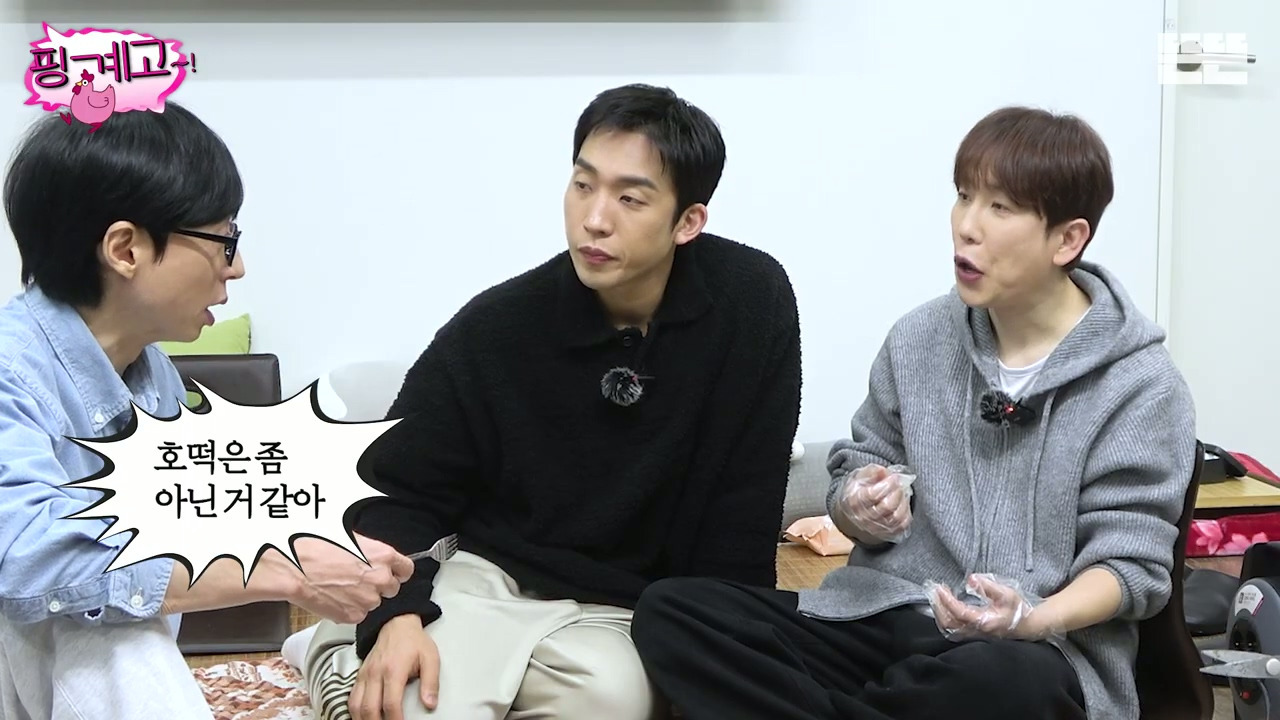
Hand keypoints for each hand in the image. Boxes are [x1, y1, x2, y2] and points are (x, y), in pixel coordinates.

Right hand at [284, 533, 414, 623]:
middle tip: (359, 580)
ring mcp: (368, 599)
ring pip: (374, 603)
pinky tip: (335, 597)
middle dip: (379, 586)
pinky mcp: (354, 615)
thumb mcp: (352, 539)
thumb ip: (371, 552)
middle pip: (392, 588)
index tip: (392, 574)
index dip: (398, 572)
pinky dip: (349, 609)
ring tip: (342, 587)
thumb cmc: (317, 548)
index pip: (407, 570)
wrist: (295, 567)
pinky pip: (359, 614)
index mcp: (384, 557)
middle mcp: (380, 579)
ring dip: (363, 598)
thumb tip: (376, 558)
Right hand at [350, 614, 439, 719]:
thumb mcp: (430, 658)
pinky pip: (351, 698)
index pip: (390, 703)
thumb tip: (430, 704)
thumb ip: (431, 682)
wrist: (396, 623)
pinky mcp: (359, 675)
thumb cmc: (414, 642)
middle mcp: (375, 674)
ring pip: (355, 706)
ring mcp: (365, 675)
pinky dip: (355, 712)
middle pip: (369, 708)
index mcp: (394, 670)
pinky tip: (363, 717)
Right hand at [839, 464, 912, 542]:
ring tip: (902, 492)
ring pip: (896, 517)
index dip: (888, 484)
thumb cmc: (857, 492)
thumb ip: (871, 472)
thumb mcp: (858, 477)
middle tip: (900, 484)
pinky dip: (906, 512)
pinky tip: (903, 503)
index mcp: (855, 501)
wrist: (852, 514)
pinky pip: (902, 525)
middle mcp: (864, 517)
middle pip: (887, 506)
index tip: (894, 477)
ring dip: (903, 502)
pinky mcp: (886, 534)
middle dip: (897, 492)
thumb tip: (884, 471)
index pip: (873, 495)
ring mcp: (875, 528)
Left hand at [925, 573, 1060, 640]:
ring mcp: (975, 635)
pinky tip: (944, 608)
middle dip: (939, 606)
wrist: (1028, 627)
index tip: (939, 588)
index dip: (946, 600)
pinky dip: (945, 618)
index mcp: (984, 621)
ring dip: (940, 613)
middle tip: (935, 590)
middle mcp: (977, 631)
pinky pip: (953, 629)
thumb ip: (988, 586)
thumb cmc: (1018, 610)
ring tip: (938, 597)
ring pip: (949, 628)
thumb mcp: (1007, 594)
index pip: (959, 612)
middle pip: (949, 623)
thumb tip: (970, 579)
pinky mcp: (974, 635)